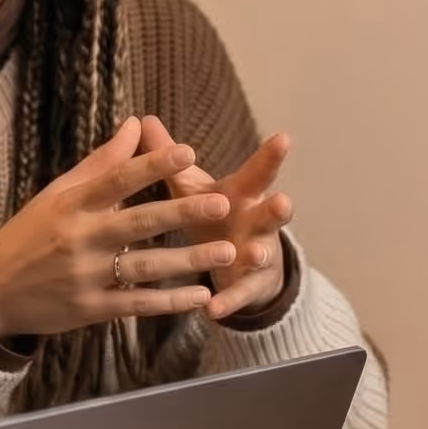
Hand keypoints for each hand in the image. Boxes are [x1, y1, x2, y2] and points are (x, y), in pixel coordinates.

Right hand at [0, 116, 236, 339]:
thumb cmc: (27, 236)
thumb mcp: (55, 195)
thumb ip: (99, 163)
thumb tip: (134, 125)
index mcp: (70, 205)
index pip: (116, 179)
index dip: (152, 165)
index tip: (188, 152)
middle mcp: (79, 239)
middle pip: (138, 222)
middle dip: (182, 211)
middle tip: (222, 203)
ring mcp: (85, 277)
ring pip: (146, 267)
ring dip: (189, 259)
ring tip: (228, 250)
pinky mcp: (90, 309)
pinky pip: (137, 305)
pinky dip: (171, 302)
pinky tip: (202, 296)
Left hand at [140, 115, 293, 321]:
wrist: (239, 264)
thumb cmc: (213, 214)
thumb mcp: (194, 186)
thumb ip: (171, 157)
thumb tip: (142, 118)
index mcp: (242, 195)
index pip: (258, 172)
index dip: (271, 156)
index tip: (284, 138)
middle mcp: (256, 222)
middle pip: (272, 213)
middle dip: (278, 208)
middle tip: (281, 200)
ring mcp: (256, 255)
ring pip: (261, 254)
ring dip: (256, 253)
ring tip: (252, 252)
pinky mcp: (246, 286)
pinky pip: (236, 295)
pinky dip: (225, 301)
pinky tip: (212, 310)